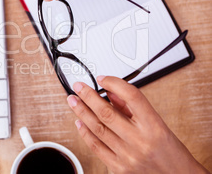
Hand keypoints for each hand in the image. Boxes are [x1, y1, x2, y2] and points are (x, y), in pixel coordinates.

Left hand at [67, 76, 208, 173]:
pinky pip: (96, 147)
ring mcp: (128, 156)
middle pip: (107, 113)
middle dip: (88, 96)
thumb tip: (109, 91)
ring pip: (97, 128)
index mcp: (154, 126)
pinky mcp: (119, 168)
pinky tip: (79, 122)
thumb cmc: (169, 151)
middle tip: (78, 87)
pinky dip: (85, 133)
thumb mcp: (157, 124)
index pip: (131, 96)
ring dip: (82, 112)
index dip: (114, 83)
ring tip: (74, 101)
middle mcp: (140, 141)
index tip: (102, 78)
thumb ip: (132, 107)